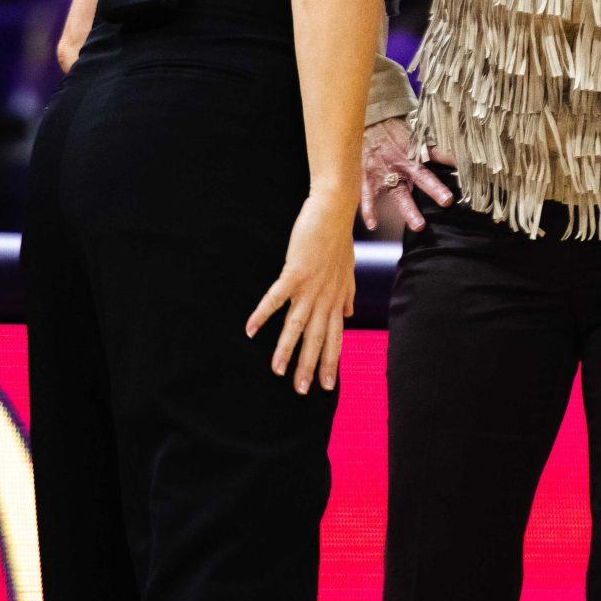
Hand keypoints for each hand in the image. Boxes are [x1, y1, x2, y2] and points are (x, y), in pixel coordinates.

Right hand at [245, 191, 357, 393]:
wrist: (334, 210)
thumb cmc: (339, 238)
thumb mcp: (348, 270)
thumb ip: (348, 295)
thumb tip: (350, 314)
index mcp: (336, 298)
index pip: (335, 337)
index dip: (331, 361)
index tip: (327, 385)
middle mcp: (325, 297)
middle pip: (316, 338)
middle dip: (309, 366)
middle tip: (302, 391)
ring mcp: (310, 286)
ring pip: (297, 325)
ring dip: (286, 349)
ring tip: (276, 371)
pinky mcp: (295, 272)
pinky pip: (276, 298)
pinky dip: (262, 314)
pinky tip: (250, 329)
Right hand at [360, 119, 454, 231]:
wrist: (366, 120)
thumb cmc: (394, 127)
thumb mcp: (415, 131)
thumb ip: (433, 143)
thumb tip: (459, 146)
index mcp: (416, 150)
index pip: (439, 155)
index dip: (453, 161)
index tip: (468, 171)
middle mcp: (402, 162)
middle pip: (421, 177)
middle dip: (434, 189)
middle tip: (447, 201)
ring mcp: (385, 171)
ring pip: (399, 194)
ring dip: (409, 210)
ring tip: (419, 226)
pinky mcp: (368, 177)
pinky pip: (367, 196)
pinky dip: (368, 211)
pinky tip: (374, 224)